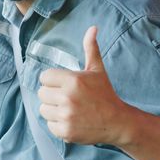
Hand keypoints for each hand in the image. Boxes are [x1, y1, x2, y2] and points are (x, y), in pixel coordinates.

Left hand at [37, 26, 130, 145]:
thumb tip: (92, 27)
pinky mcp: (66, 131)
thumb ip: (90, 48)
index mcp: (72, 80)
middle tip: (66, 97)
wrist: (118, 122)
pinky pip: (49, 125)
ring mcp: (66, 116)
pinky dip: (57, 124)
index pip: (44, 77)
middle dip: (52, 95)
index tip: (63, 85)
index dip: (53, 80)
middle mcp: (67, 98)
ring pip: (43, 109)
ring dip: (53, 110)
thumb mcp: (97, 70)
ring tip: (68, 109)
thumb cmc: (105, 93)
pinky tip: (71, 120)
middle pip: (41, 93)